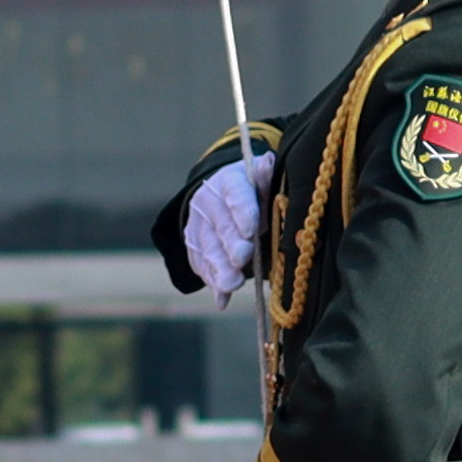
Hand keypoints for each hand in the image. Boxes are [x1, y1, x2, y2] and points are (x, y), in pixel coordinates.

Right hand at [160, 149, 273, 298]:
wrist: (220, 197)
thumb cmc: (251, 191)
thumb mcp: (259, 181)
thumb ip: (265, 177)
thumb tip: (268, 162)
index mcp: (227, 182)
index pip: (235, 194)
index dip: (243, 211)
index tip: (252, 228)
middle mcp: (206, 203)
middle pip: (220, 226)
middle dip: (231, 244)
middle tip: (242, 258)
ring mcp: (197, 227)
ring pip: (207, 249)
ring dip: (220, 268)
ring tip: (232, 284)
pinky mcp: (193, 248)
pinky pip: (201, 266)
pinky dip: (212, 283)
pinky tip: (221, 299)